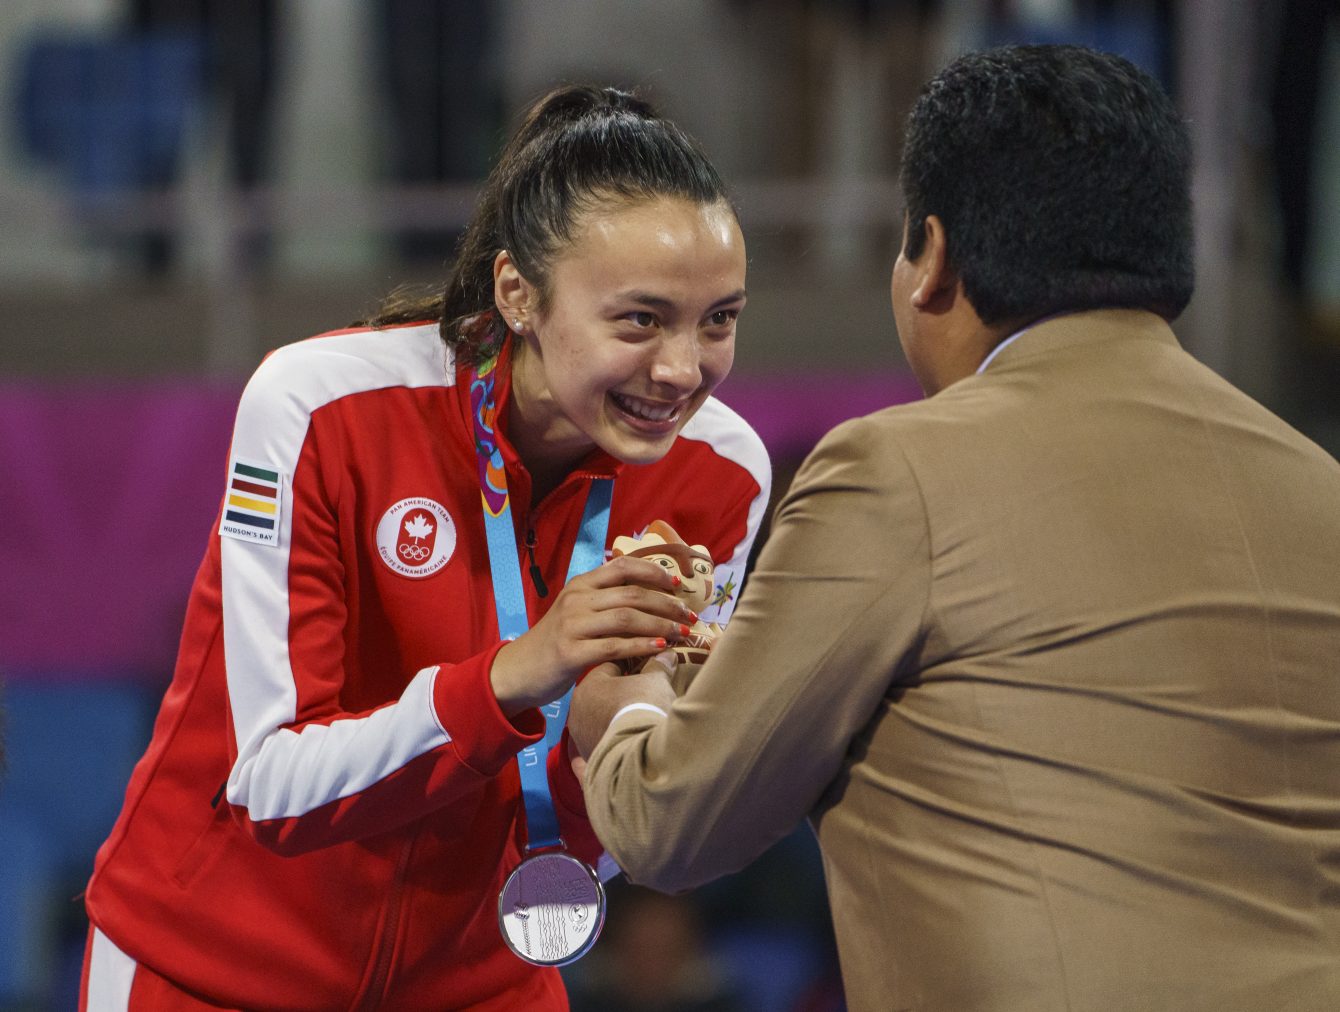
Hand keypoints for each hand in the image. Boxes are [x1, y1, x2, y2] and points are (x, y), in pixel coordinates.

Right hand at [489, 556, 694, 716]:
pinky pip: (615, 646)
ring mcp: (572, 626)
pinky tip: (661, 649)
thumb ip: (605, 599)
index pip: (623, 566)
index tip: (677, 584)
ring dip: (661, 626)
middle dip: (667, 605)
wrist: (519, 671)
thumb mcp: (576, 611)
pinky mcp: (571, 653)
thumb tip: (650, 595)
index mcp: (580, 585)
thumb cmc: (556, 641)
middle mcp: (576, 600)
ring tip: (682, 634)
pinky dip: (642, 647)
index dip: (654, 572)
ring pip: (627, 619)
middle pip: (632, 594)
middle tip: (689, 616)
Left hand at [569, 652, 676, 759]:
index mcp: (589, 684)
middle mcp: (578, 709)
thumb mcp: (656, 680)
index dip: (630, 667)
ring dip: (614, 718)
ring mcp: (581, 735)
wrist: (642, 748)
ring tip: (638, 720)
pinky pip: (599, 743)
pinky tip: (626, 742)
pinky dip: (611, 741)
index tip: (645, 669)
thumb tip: (667, 655)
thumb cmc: (644, 705)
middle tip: (642, 696)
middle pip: (602, 696)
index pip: (610, 668)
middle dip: (620, 694)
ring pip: (599, 720)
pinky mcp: (589, 755)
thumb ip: (659, 667)